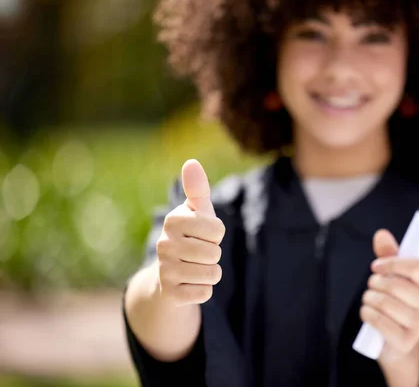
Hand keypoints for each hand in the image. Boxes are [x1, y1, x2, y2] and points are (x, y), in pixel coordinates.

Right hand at [155, 159, 225, 305]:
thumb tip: (191, 162)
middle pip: (214, 253)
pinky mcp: (169, 293)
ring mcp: (164, 270)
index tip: (203, 234)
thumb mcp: (196, 211)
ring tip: (196, 267)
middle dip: (214, 255)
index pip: (217, 230)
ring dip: (211, 272)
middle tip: (198, 253)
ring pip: (212, 274)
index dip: (216, 234)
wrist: (169, 272)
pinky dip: (204, 289)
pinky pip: (204, 293)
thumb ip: (198, 188)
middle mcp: (163, 245)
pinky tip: (190, 283)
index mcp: (172, 221)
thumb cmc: (190, 234)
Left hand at [360, 229, 418, 385]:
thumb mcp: (395, 277)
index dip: (392, 263)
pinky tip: (367, 313)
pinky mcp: (406, 341)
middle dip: (376, 283)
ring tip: (369, 300)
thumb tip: (381, 234)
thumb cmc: (397, 303)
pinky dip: (368, 314)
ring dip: (369, 299)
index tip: (376, 266)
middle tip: (372, 285)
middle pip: (397, 285)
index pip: (417, 267)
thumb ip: (389, 255)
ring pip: (386, 303)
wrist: (397, 342)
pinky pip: (381, 322)